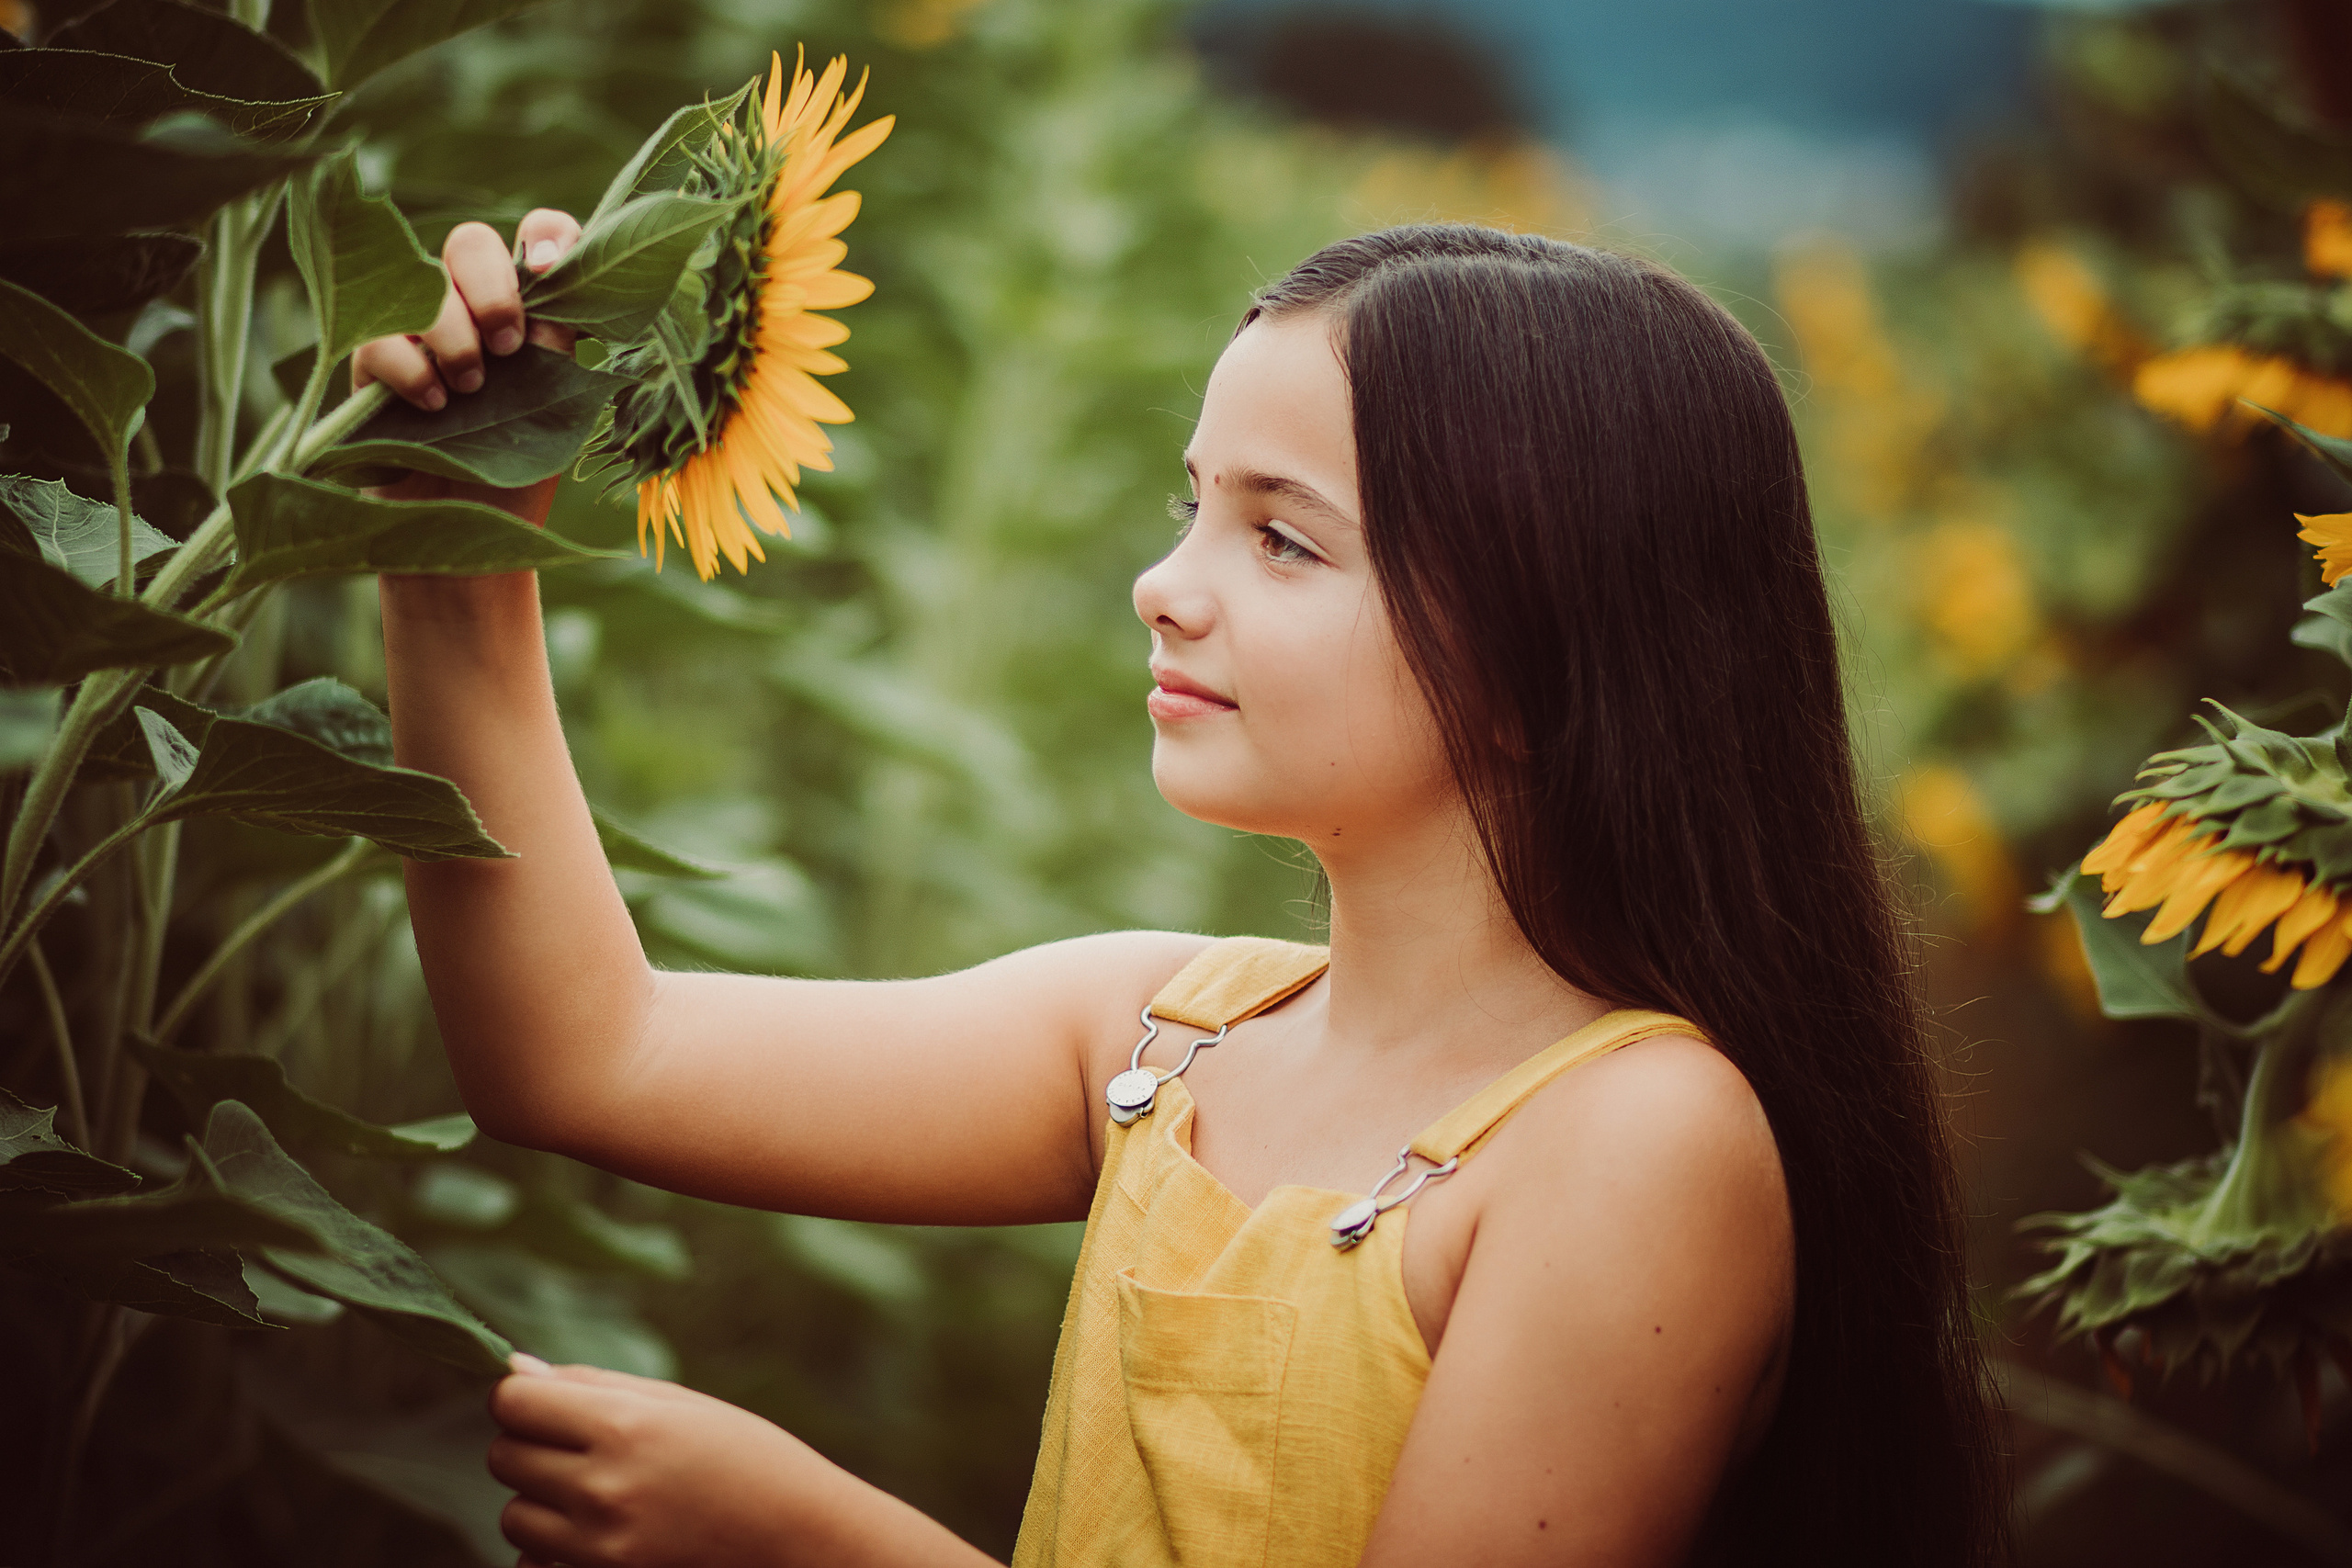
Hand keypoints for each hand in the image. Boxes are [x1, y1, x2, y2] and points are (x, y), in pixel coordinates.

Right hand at [352, 208, 581, 527]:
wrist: (467, 534)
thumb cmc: (517, 470)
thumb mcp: (555, 407)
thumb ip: (557, 345)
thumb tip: (554, 289)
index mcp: (528, 308)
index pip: (539, 236)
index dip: (546, 235)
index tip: (548, 268)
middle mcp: (470, 307)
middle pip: (470, 242)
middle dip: (492, 287)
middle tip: (508, 347)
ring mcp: (416, 330)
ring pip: (424, 283)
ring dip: (455, 335)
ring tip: (471, 390)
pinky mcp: (371, 363)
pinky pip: (380, 335)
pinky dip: (412, 367)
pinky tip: (434, 405)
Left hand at [488, 1354, 828, 1567]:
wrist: (799, 1537)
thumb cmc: (748, 1457)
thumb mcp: (680, 1403)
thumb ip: (593, 1385)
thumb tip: (516, 1369)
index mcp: (623, 1425)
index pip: (512, 1402)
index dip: (523, 1396)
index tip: (548, 1401)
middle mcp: (602, 1487)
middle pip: (504, 1456)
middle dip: (531, 1444)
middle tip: (581, 1445)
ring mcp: (600, 1545)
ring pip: (511, 1515)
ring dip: (538, 1499)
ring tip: (595, 1490)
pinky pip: (532, 1562)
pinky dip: (550, 1548)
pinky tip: (597, 1532)